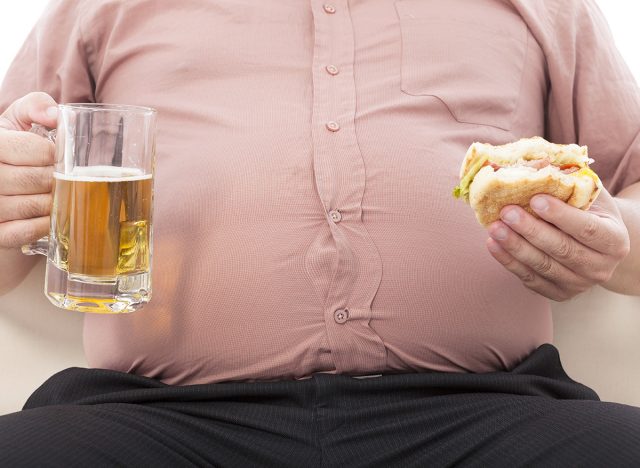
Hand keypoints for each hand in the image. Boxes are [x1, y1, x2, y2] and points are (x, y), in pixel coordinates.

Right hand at [0, 92, 57, 249]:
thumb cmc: (10, 148)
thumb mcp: (16, 121)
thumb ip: (35, 106)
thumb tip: (55, 115)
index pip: (39, 151)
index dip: (55, 156)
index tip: (55, 158)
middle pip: (39, 180)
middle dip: (56, 180)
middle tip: (59, 179)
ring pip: (35, 206)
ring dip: (54, 202)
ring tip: (54, 195)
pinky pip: (26, 231)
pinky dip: (44, 225)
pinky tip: (48, 216)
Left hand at [485, 189, 629, 300]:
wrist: (595, 245)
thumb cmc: (588, 212)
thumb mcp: (589, 196)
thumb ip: (570, 183)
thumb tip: (536, 164)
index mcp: (614, 241)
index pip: (588, 229)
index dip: (561, 216)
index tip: (535, 199)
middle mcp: (600, 268)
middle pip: (562, 249)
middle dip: (531, 230)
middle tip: (506, 212)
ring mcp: (578, 284)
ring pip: (543, 266)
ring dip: (515, 247)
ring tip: (493, 228)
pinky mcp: (557, 294)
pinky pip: (530, 279)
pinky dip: (509, 262)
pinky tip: (492, 245)